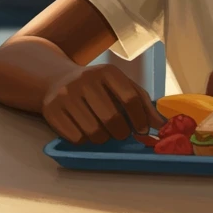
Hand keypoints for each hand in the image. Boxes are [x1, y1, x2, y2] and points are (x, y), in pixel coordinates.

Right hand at [41, 64, 164, 144]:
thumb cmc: (96, 87)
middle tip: (120, 133)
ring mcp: (66, 95)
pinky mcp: (52, 110)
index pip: (130, 98)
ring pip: (94, 132)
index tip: (141, 129)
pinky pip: (76, 138)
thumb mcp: (119, 86)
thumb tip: (161, 125)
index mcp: (106, 72)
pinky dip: (85, 140)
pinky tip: (84, 130)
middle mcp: (85, 81)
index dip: (140, 118)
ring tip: (102, 131)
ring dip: (103, 138)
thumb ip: (142, 103)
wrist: (56, 80)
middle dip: (121, 132)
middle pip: (112, 118)